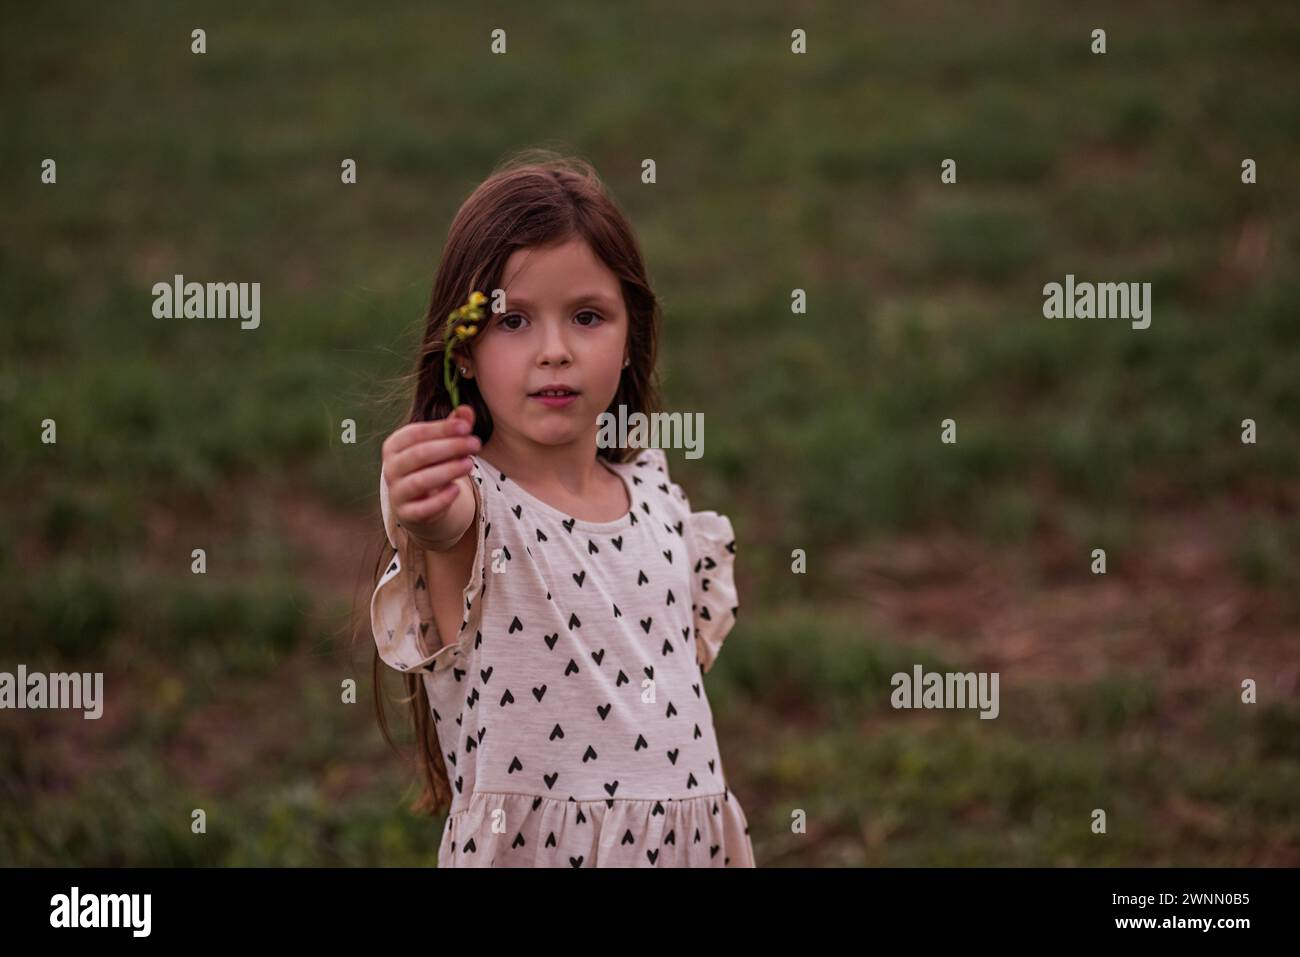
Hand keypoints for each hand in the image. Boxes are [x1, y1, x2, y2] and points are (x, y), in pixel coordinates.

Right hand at [382, 404, 478, 548]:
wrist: (420, 503)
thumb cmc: (431, 465)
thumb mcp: (441, 444)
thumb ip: (453, 427)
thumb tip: (467, 410)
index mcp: (395, 445)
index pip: (416, 433)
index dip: (442, 429)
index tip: (466, 427)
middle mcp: (391, 468)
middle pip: (419, 455)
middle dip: (450, 448)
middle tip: (475, 444)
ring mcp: (397, 492)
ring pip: (420, 481)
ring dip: (447, 471)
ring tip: (470, 463)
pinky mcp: (406, 514)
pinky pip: (422, 508)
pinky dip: (440, 499)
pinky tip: (457, 490)